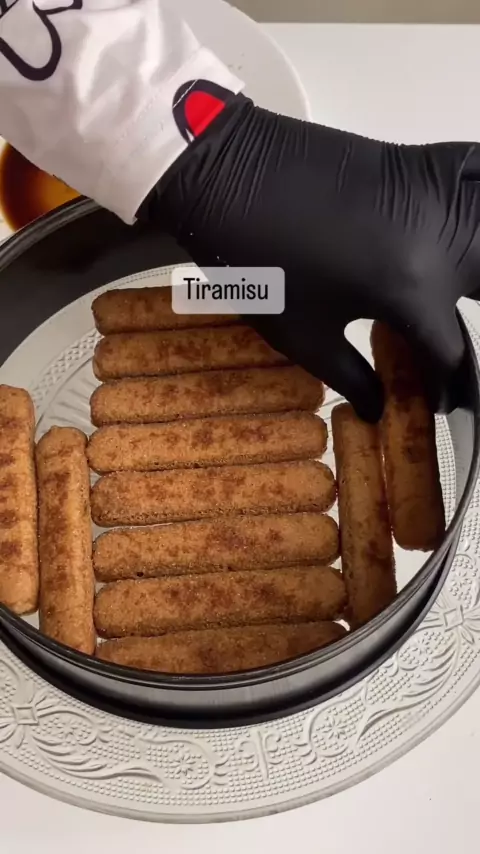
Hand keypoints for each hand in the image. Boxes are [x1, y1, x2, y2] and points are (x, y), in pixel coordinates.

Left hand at [142, 96, 479, 420]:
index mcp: (411, 291)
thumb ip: (351, 377)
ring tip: (460, 295)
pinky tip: (466, 232)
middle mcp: (441, 243)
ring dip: (479, 271)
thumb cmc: (257, 263)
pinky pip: (476, 180)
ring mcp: (436, 197)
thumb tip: (378, 409)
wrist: (226, 174)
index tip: (438, 402)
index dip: (447, 387)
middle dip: (473, 327)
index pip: (451, 352)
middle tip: (443, 344)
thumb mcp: (302, 336)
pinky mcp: (420, 164)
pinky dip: (479, 207)